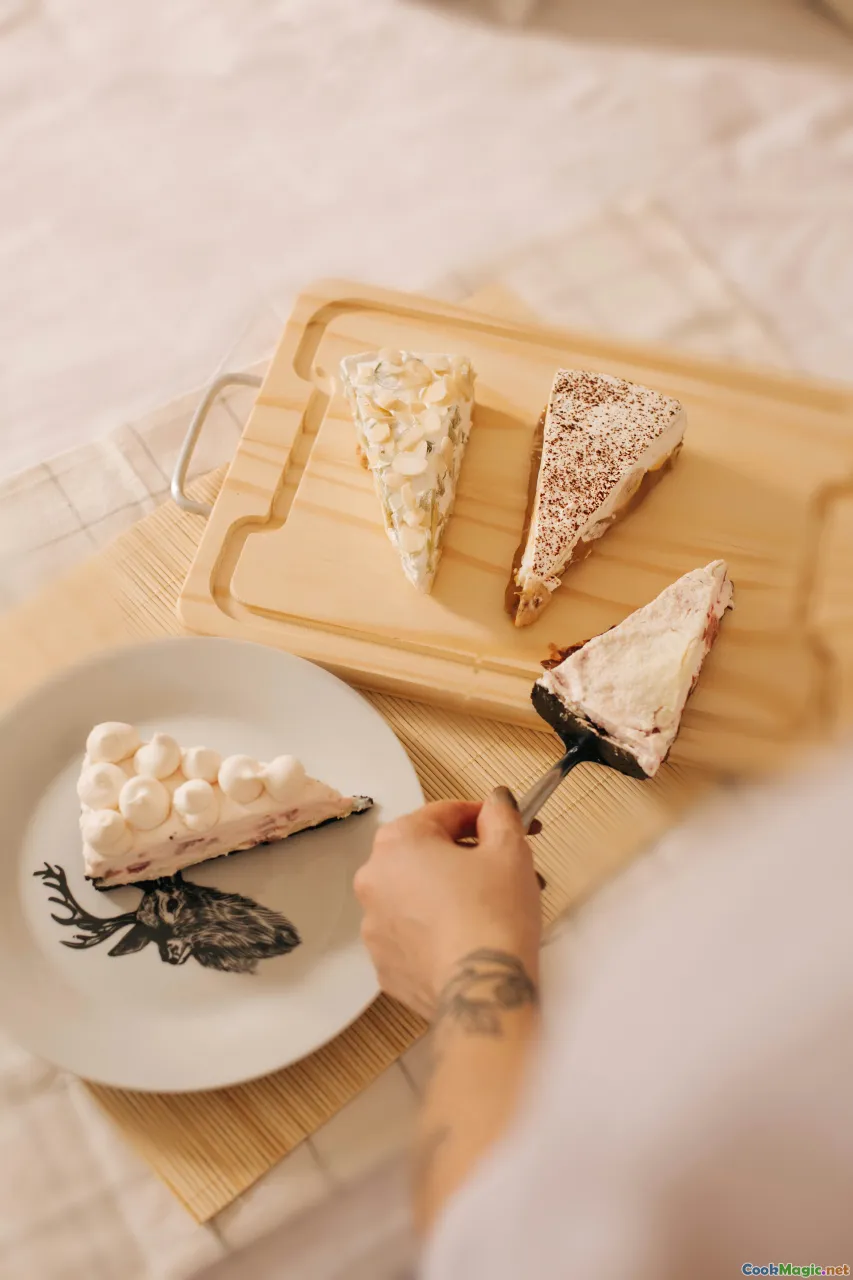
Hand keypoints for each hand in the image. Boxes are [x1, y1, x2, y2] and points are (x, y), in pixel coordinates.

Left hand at [354, 788, 541, 1019]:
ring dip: (453, 894)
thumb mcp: (509, 849)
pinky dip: (439, 932)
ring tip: (495, 910)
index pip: (446, 813)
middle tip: (508, 871)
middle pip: (428, 854)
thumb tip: (496, 802)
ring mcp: (374, 926)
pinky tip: (471, 939)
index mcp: (398, 842)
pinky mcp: (385, 965)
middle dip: (470, 859)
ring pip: (419, 895)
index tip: (512, 825)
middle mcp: (374, 879)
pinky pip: (414, 935)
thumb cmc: (493, 917)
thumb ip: (500, 814)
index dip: (487, 817)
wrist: (483, 992)